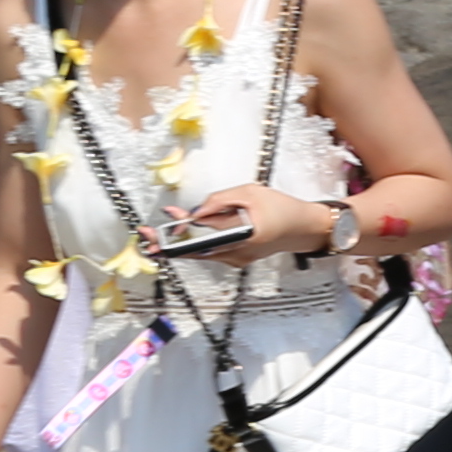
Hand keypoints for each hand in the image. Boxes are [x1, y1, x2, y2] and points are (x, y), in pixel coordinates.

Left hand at [169, 183, 338, 265]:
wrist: (304, 228)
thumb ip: (220, 200)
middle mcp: (238, 253)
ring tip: (159, 234)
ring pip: (202, 252)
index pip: (206, 236)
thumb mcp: (250, 193)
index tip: (169, 224)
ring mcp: (237, 259)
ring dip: (181, 242)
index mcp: (243, 236)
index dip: (184, 231)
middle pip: (197, 250)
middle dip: (171, 243)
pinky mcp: (237, 259)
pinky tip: (184, 234)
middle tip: (147, 238)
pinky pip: (212, 251)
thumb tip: (196, 210)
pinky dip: (197, 242)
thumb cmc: (282, 209)